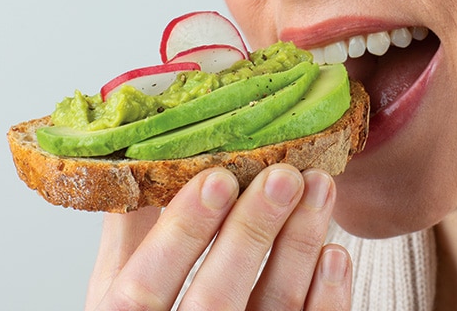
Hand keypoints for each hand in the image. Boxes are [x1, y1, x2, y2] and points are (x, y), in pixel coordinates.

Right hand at [84, 165, 351, 309]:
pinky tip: (334, 253)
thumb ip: (130, 236)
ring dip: (298, 245)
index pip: (143, 290)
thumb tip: (137, 160)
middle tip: (282, 176)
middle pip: (215, 300)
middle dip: (251, 231)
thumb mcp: (121, 289)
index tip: (218, 178)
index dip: (181, 233)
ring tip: (319, 188)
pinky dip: (326, 298)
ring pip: (272, 310)